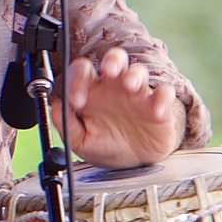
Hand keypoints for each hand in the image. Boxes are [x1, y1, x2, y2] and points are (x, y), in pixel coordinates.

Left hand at [58, 46, 180, 168]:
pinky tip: (156, 112)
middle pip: (115, 58)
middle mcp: (114, 87)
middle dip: (112, 60)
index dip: (76, 80)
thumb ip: (66, 123)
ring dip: (134, 75)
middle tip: (108, 71)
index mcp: (92, 91)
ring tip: (130, 86)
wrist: (131, 163)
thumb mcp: (79, 140)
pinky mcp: (159, 105)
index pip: (82, 71)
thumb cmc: (104, 146)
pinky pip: (164, 93)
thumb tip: (56, 106)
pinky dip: (162, 98)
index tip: (76, 102)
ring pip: (138, 71)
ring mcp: (137, 94)